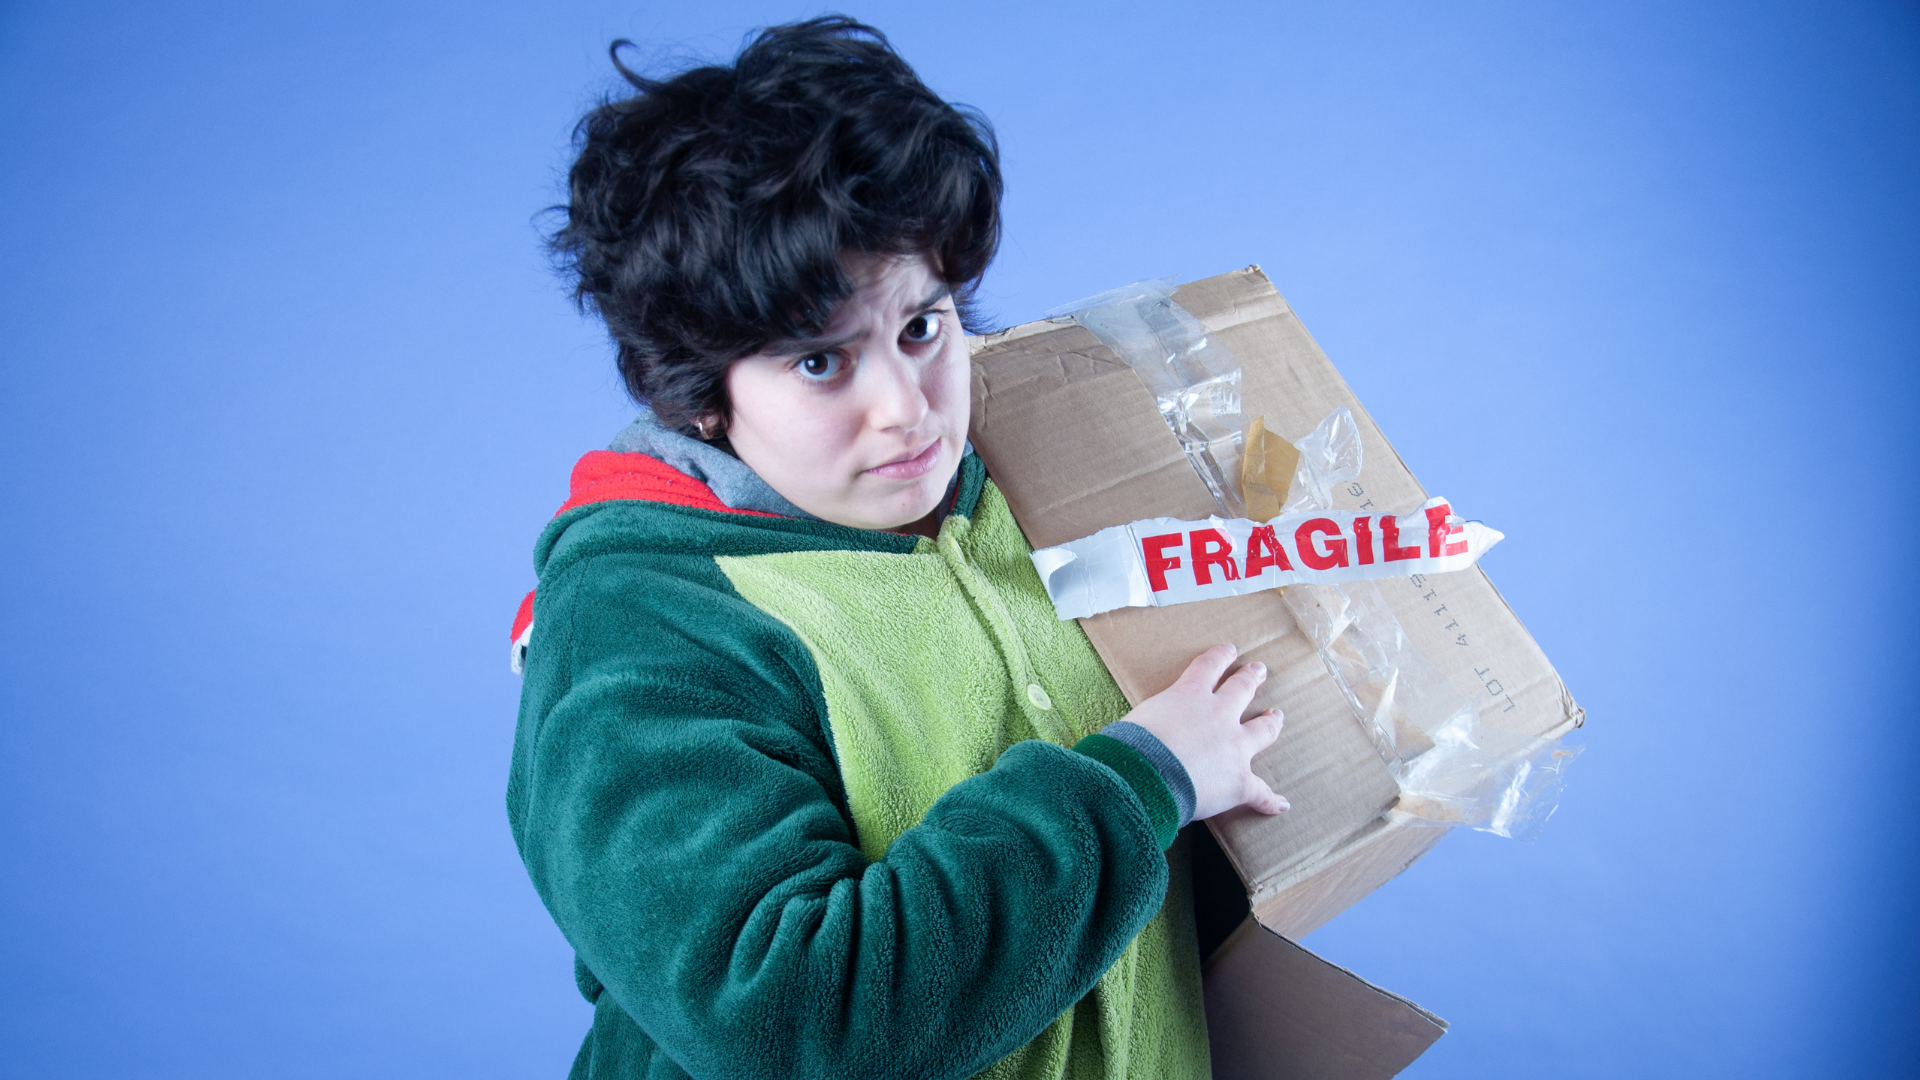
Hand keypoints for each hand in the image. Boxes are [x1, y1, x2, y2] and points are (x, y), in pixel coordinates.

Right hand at [1120, 644, 1287, 819]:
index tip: (1230, 650)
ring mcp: (1234, 747)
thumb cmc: (1130, 747)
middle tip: (1259, 670)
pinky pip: (1261, 793)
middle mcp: (1218, 715)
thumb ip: (1147, 722)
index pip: (1209, 667)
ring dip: (1272, 722)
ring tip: (1277, 716)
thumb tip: (1134, 736)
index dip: (1221, 657)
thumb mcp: (1135, 720)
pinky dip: (1270, 800)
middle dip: (1250, 678)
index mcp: (1189, 696)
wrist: (1146, 775)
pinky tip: (1281, 804)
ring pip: (1263, 729)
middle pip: (1241, 689)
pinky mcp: (1240, 782)